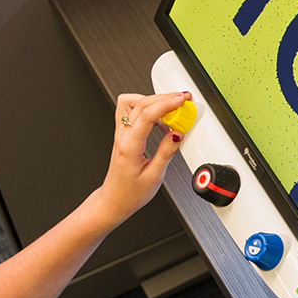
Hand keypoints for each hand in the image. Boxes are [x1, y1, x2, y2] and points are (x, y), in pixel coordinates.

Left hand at [96, 92, 189, 225]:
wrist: (115, 200)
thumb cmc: (130, 193)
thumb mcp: (154, 176)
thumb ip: (166, 152)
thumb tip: (177, 134)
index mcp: (129, 146)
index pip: (147, 115)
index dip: (166, 104)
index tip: (181, 100)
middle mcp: (122, 136)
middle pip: (141, 104)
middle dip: (164, 98)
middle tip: (182, 101)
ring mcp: (121, 133)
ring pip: (133, 103)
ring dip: (153, 101)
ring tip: (171, 110)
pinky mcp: (123, 133)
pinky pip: (132, 111)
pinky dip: (148, 109)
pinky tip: (161, 120)